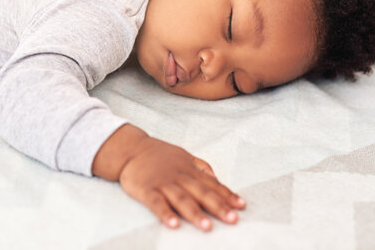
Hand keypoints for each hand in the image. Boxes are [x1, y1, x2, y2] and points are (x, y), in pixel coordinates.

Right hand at [118, 136, 245, 230]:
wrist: (131, 149)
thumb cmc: (160, 155)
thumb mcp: (184, 155)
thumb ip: (201, 166)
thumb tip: (216, 177)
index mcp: (190, 170)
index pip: (212, 184)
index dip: (227, 195)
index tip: (242, 206)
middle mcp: (180, 176)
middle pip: (201, 192)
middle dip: (218, 206)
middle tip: (233, 219)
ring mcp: (163, 183)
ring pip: (182, 199)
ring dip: (195, 213)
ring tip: (207, 227)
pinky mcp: (147, 189)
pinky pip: (157, 203)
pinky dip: (165, 214)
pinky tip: (174, 225)